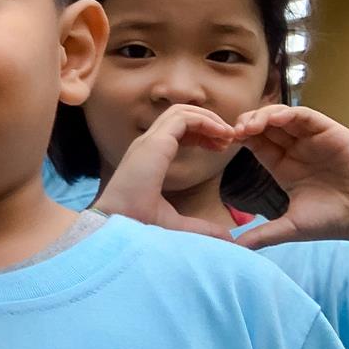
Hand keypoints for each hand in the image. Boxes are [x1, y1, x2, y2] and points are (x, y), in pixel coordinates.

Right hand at [92, 104, 235, 240]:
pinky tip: (220, 135)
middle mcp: (148, 144)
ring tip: (227, 134)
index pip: (176, 130)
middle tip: (229, 138)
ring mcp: (149, 141)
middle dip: (208, 121)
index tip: (220, 148)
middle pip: (180, 115)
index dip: (201, 133)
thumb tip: (227, 238)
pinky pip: (183, 118)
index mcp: (150, 156)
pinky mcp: (155, 143)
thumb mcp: (178, 224)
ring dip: (208, 118)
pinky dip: (204, 121)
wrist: (119, 225)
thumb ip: (202, 227)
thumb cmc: (138, 224)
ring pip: (181, 111)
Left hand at [232, 104, 348, 249]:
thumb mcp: (290, 227)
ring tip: (248, 126)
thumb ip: (262, 234)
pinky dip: (289, 114)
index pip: (255, 143)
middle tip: (233, 131)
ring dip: (263, 116)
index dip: (239, 138)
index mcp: (283, 165)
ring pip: (282, 116)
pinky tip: (275, 120)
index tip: (225, 143)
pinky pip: (306, 116)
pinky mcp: (332, 132)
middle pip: (265, 125)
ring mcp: (313, 139)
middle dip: (246, 123)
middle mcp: (296, 149)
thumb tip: (234, 248)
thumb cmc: (333, 221)